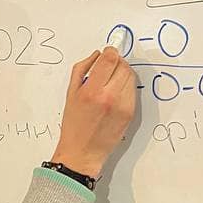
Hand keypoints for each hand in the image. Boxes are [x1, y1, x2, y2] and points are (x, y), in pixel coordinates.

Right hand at [50, 46, 136, 178]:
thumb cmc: (74, 124)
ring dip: (122, 74)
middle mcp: (110, 97)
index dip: (111, 51)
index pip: (110, 59)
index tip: (108, 51)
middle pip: (123, 66)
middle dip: (117, 62)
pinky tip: (114, 94)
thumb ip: (82, 69)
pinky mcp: (130, 113)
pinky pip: (132, 91)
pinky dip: (125, 87)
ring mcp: (123, 106)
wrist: (83, 151)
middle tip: (109, 66)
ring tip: (110, 81)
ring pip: (131, 77)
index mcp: (93, 90)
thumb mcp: (70, 93)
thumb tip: (96, 54)